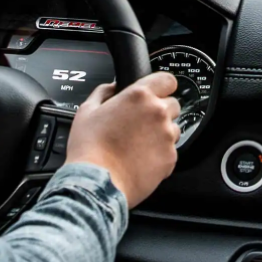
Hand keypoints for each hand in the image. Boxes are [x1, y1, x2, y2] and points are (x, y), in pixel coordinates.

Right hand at [66, 73, 179, 207]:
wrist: (97, 182)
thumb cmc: (89, 148)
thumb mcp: (87, 110)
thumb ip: (103, 92)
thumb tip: (112, 87)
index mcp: (139, 96)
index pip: (167, 80)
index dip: (161, 86)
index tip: (156, 93)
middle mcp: (158, 113)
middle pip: (172, 104)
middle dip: (160, 111)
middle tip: (140, 124)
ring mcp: (167, 136)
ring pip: (173, 128)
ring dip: (161, 133)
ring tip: (138, 144)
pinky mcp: (171, 158)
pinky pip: (171, 151)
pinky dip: (160, 154)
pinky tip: (140, 159)